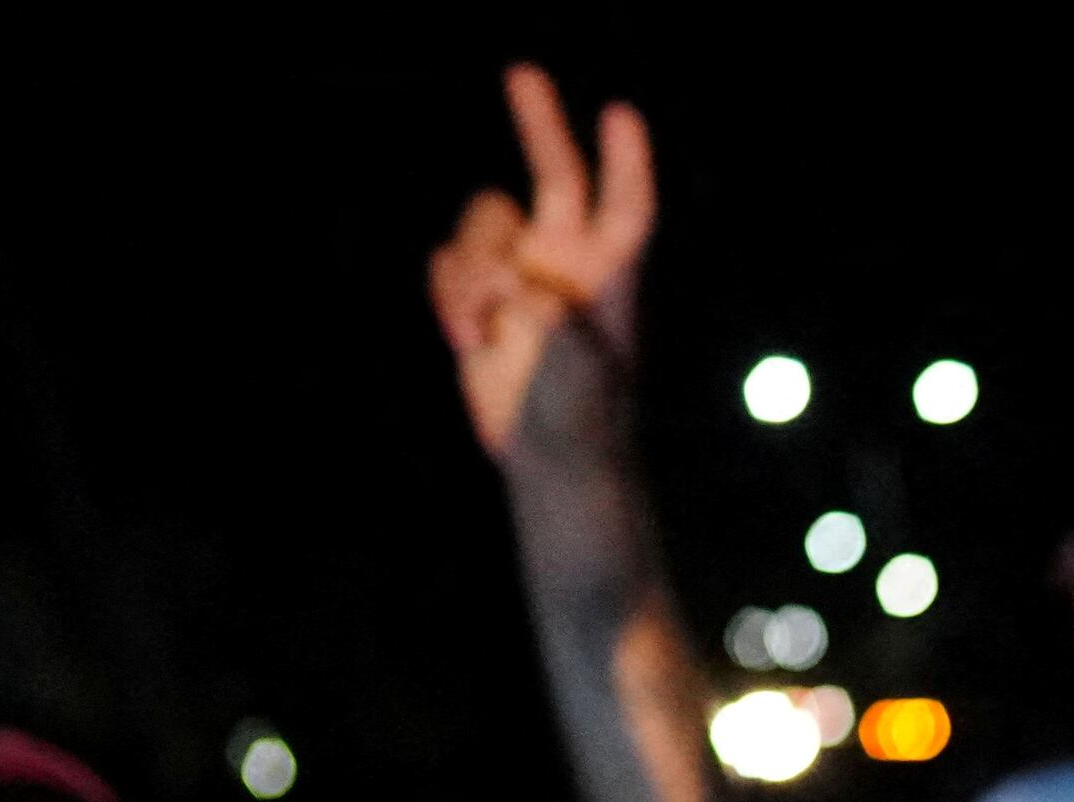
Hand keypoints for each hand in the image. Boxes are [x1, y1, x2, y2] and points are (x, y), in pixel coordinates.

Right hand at [427, 65, 654, 456]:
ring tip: (484, 329)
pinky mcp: (479, 295)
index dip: (625, 163)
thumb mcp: (580, 384)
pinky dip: (448, 295)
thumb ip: (563, 336)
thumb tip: (531, 295)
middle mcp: (567, 262)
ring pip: (482, 219)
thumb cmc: (582, 426)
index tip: (619, 113)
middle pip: (556, 176)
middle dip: (539, 123)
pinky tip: (466, 340)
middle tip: (523, 70)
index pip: (624, 209)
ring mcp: (520, 273)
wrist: (551, 459)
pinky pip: (448, 260)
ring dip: (470, 268)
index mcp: (610, 279)